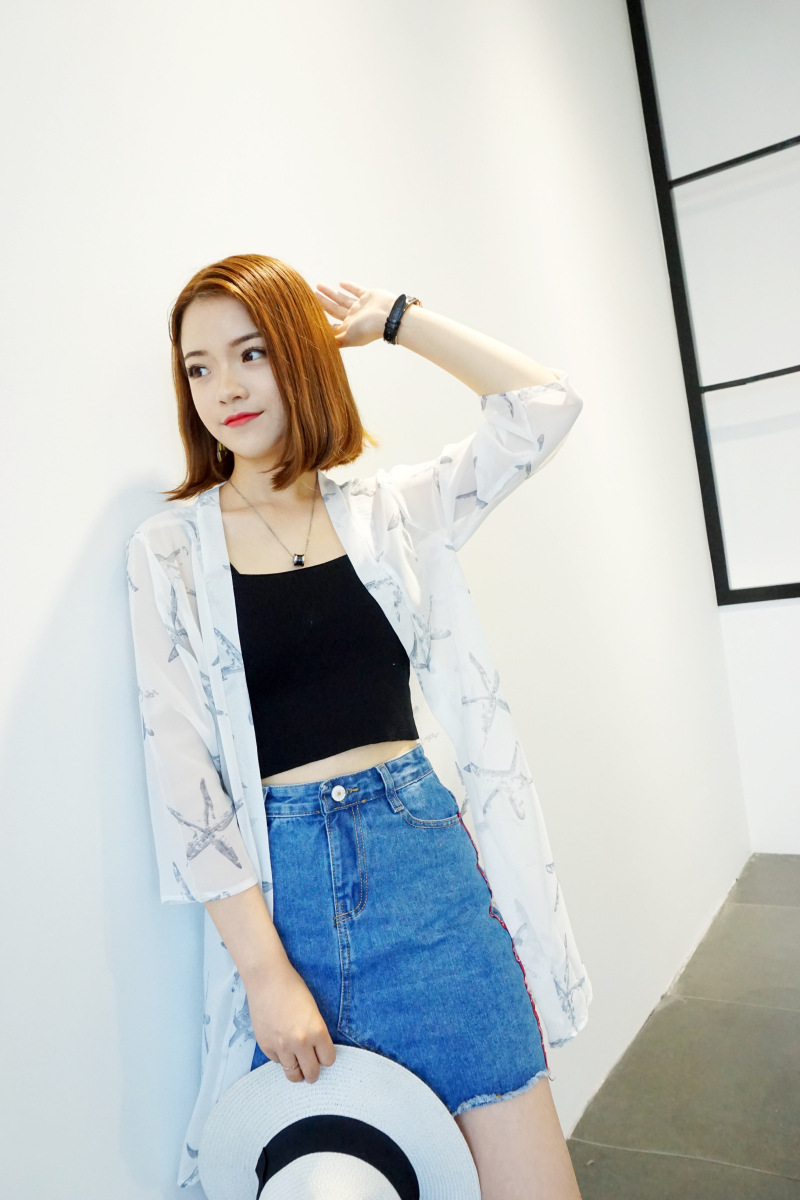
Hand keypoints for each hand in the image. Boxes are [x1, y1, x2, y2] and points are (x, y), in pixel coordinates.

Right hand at [248, 958, 336, 1082]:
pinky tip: (281, 1046)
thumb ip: (316, 1033)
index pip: (328, 1060)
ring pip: (293, 1074)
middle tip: (311, 1071)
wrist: (267, 979)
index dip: (326, 1058)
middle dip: (313, 1073)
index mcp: (317, 1031)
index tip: (323, 1056)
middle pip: (311, 1073)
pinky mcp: (266, 1046)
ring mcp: (281, 1046)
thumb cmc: (293, 988)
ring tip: (297, 1067)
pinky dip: (281, 1058)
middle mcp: (300, 1042)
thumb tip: (316, 1053)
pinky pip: (277, 1062)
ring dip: (297, 1071)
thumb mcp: (313, 1010)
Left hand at [315, 280, 396, 348]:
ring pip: (342, 299)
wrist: (389, 317)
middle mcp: (354, 318)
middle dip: (322, 302)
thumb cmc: (368, 329)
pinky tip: (340, 283)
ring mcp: (361, 306)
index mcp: (348, 328)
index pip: (331, 325)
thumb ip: (333, 340)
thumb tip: (317, 345)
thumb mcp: (347, 338)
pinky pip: (356, 290)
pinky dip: (349, 287)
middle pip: (334, 309)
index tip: (309, 314)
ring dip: (331, 293)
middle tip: (310, 294)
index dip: (321, 321)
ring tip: (319, 286)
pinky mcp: (368, 296)